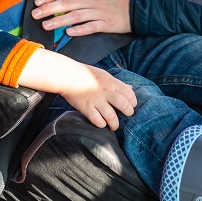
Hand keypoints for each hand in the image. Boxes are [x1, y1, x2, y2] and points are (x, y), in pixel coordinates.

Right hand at [17, 49, 135, 129]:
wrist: (67, 75)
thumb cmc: (86, 74)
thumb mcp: (105, 75)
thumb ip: (118, 83)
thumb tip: (131, 88)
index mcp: (112, 82)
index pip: (130, 94)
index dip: (133, 102)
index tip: (131, 105)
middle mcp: (106, 92)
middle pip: (124, 106)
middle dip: (128, 113)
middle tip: (126, 116)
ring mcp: (96, 100)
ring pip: (112, 116)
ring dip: (115, 124)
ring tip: (114, 126)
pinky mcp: (86, 108)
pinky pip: (98, 120)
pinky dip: (102, 124)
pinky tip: (102, 124)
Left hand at [32, 0, 131, 35]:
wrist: (138, 3)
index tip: (37, 1)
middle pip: (66, 3)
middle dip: (49, 9)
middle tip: (34, 14)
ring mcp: (100, 11)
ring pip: (75, 16)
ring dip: (59, 21)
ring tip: (45, 26)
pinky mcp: (107, 23)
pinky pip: (91, 27)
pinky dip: (79, 30)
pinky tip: (68, 33)